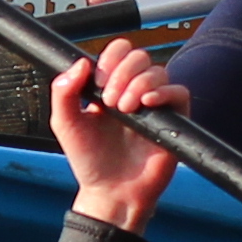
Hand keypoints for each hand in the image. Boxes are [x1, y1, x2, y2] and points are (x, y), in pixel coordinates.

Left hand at [49, 34, 193, 227]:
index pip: (118, 51)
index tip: (98, 81)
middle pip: (139, 56)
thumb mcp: (66, 124)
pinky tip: (146, 103)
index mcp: (109, 85)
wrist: (110, 190)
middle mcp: (133, 89)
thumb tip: (81, 62)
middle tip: (109, 101)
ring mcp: (155, 103)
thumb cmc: (89, 159)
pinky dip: (164, 92)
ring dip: (138, 84)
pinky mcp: (173, 119)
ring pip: (158, 71)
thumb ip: (63, 92)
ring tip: (124, 110)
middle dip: (122, 73)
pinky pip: (179, 92)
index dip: (110, 58)